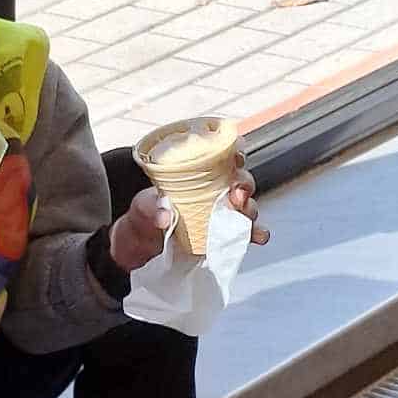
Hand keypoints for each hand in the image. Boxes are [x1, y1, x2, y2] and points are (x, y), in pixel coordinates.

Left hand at [111, 156, 270, 270]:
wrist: (141, 244)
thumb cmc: (145, 214)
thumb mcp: (142, 206)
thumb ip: (151, 207)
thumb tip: (165, 215)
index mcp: (198, 174)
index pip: (223, 156)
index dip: (235, 152)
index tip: (236, 157)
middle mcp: (216, 190)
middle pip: (241, 180)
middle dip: (244, 185)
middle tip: (237, 195)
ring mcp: (222, 212)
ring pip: (247, 205)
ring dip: (250, 210)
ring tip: (244, 218)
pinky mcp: (224, 234)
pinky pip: (245, 232)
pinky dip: (254, 233)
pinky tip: (256, 237)